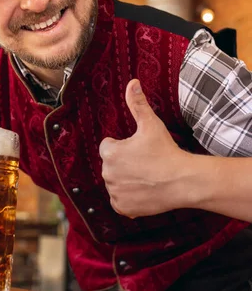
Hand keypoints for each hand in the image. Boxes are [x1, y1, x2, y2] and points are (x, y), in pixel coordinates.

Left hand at [100, 79, 188, 217]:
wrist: (183, 181)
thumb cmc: (166, 151)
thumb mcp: (151, 124)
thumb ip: (137, 104)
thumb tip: (132, 83)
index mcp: (110, 153)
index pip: (108, 146)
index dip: (124, 146)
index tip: (139, 149)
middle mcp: (107, 173)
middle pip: (111, 165)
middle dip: (124, 163)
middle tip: (145, 163)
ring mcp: (115, 192)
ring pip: (115, 183)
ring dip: (125, 180)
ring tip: (146, 177)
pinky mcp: (123, 207)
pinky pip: (120, 201)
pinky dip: (128, 198)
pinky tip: (143, 191)